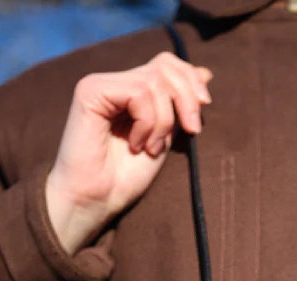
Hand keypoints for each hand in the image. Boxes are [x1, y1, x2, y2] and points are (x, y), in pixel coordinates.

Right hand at [45, 52, 212, 255]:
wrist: (97, 201)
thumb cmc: (127, 177)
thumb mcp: (165, 137)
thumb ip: (179, 106)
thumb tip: (205, 73)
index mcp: (133, 91)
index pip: (167, 64)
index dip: (190, 80)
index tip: (204, 106)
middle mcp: (116, 82)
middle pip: (165, 67)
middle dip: (187, 99)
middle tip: (191, 130)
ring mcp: (101, 84)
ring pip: (154, 82)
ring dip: (163, 121)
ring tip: (151, 149)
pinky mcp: (90, 91)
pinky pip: (138, 93)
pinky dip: (147, 122)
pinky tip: (136, 145)